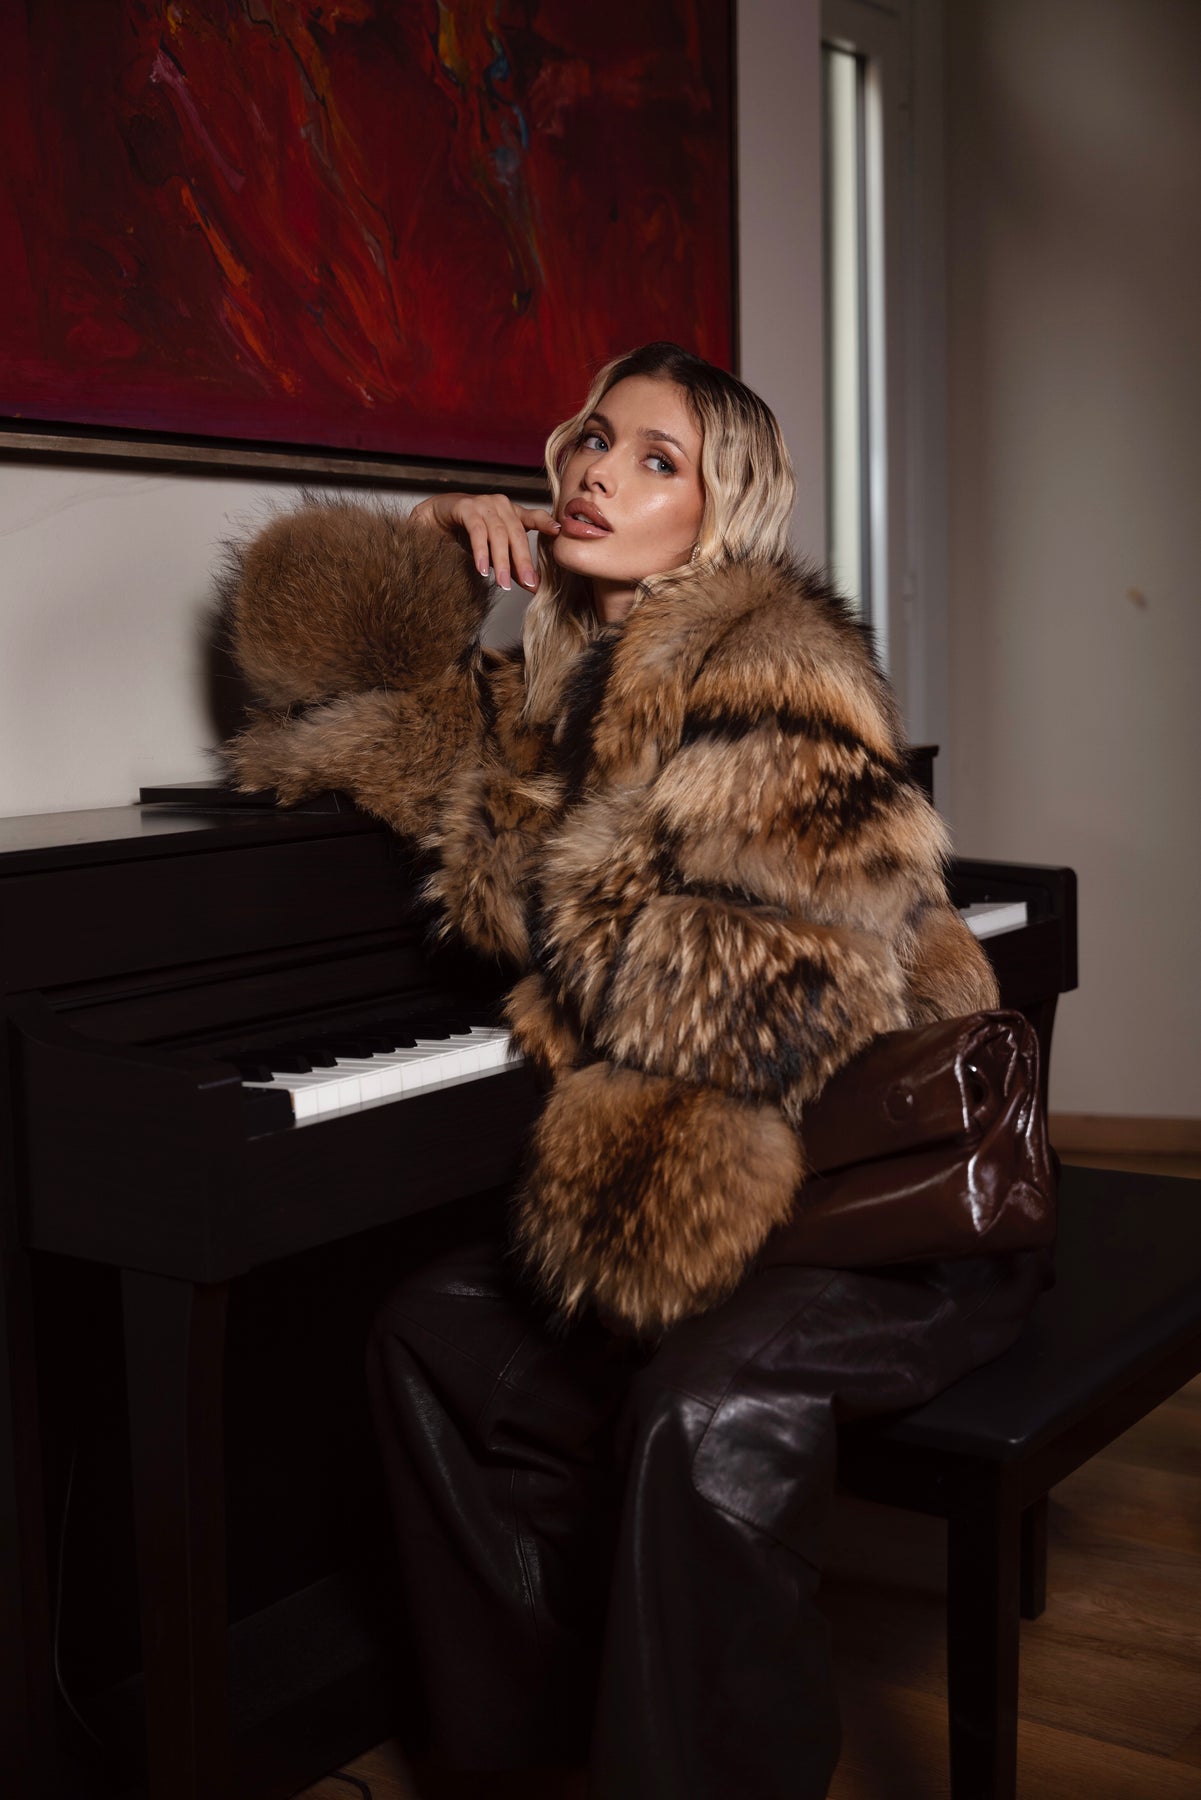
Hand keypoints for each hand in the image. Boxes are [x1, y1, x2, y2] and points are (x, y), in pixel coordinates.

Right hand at [410, 491, 559, 591]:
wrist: (432, 521)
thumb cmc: (466, 534)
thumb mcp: (494, 553)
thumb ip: (513, 567)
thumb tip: (534, 588)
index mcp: (511, 513)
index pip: (533, 517)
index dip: (546, 522)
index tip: (558, 532)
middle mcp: (500, 505)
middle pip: (516, 534)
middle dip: (523, 560)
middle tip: (528, 584)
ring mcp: (483, 503)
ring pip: (498, 534)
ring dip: (501, 561)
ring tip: (502, 584)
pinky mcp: (465, 507)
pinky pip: (477, 530)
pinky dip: (480, 551)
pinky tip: (481, 568)